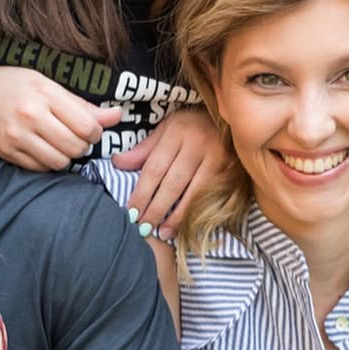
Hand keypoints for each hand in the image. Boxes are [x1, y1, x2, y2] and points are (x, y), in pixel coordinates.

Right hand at [0, 66, 121, 169]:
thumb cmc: (15, 85)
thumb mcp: (49, 84)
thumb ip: (82, 105)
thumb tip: (117, 116)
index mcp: (45, 94)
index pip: (87, 126)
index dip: (95, 132)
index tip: (90, 129)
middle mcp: (29, 116)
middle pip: (76, 148)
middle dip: (82, 146)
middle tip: (75, 137)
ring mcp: (16, 137)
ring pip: (59, 162)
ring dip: (66, 157)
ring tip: (59, 144)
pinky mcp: (6, 152)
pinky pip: (40, 168)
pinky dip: (47, 162)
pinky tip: (42, 148)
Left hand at [113, 107, 226, 236]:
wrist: (230, 116)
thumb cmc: (192, 124)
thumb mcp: (166, 129)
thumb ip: (144, 150)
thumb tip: (117, 163)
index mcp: (177, 132)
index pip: (154, 168)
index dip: (141, 193)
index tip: (131, 213)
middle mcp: (197, 144)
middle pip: (172, 183)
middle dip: (155, 208)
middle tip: (142, 228)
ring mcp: (217, 157)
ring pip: (192, 192)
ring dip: (176, 216)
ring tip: (162, 232)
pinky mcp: (230, 168)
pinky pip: (209, 194)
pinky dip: (195, 211)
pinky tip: (184, 224)